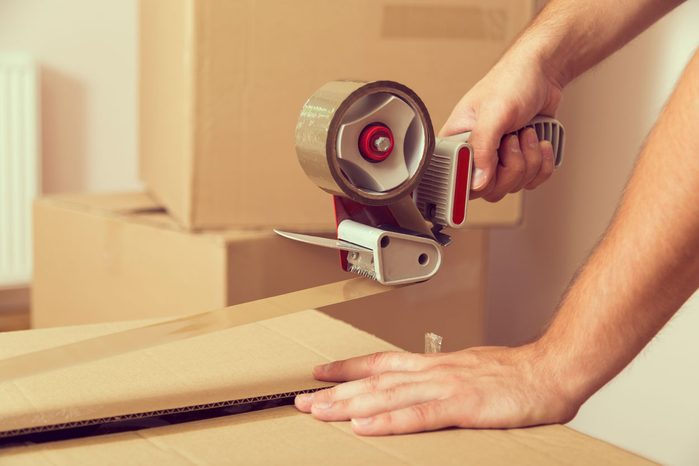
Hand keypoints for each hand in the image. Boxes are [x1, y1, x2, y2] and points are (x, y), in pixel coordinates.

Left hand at [295, 345, 579, 435]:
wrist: (550, 370)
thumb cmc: (515, 374)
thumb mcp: (469, 370)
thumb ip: (442, 379)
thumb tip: (419, 389)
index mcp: (434, 364)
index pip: (381, 363)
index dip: (348, 368)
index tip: (321, 372)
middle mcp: (432, 372)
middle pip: (374, 381)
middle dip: (335, 392)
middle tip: (302, 400)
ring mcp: (445, 388)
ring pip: (387, 396)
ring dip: (350, 405)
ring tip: (319, 412)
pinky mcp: (462, 407)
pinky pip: (418, 416)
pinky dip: (389, 421)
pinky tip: (365, 427)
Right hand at [440, 51, 562, 200]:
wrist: (543, 73)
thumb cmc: (511, 82)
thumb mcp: (493, 113)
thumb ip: (482, 148)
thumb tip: (477, 182)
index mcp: (456, 142)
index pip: (457, 180)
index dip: (477, 178)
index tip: (493, 163)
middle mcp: (474, 155)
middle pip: (489, 190)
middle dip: (511, 166)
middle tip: (512, 139)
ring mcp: (498, 161)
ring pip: (513, 186)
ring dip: (529, 160)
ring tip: (526, 133)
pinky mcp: (520, 162)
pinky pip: (532, 182)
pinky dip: (542, 163)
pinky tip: (539, 142)